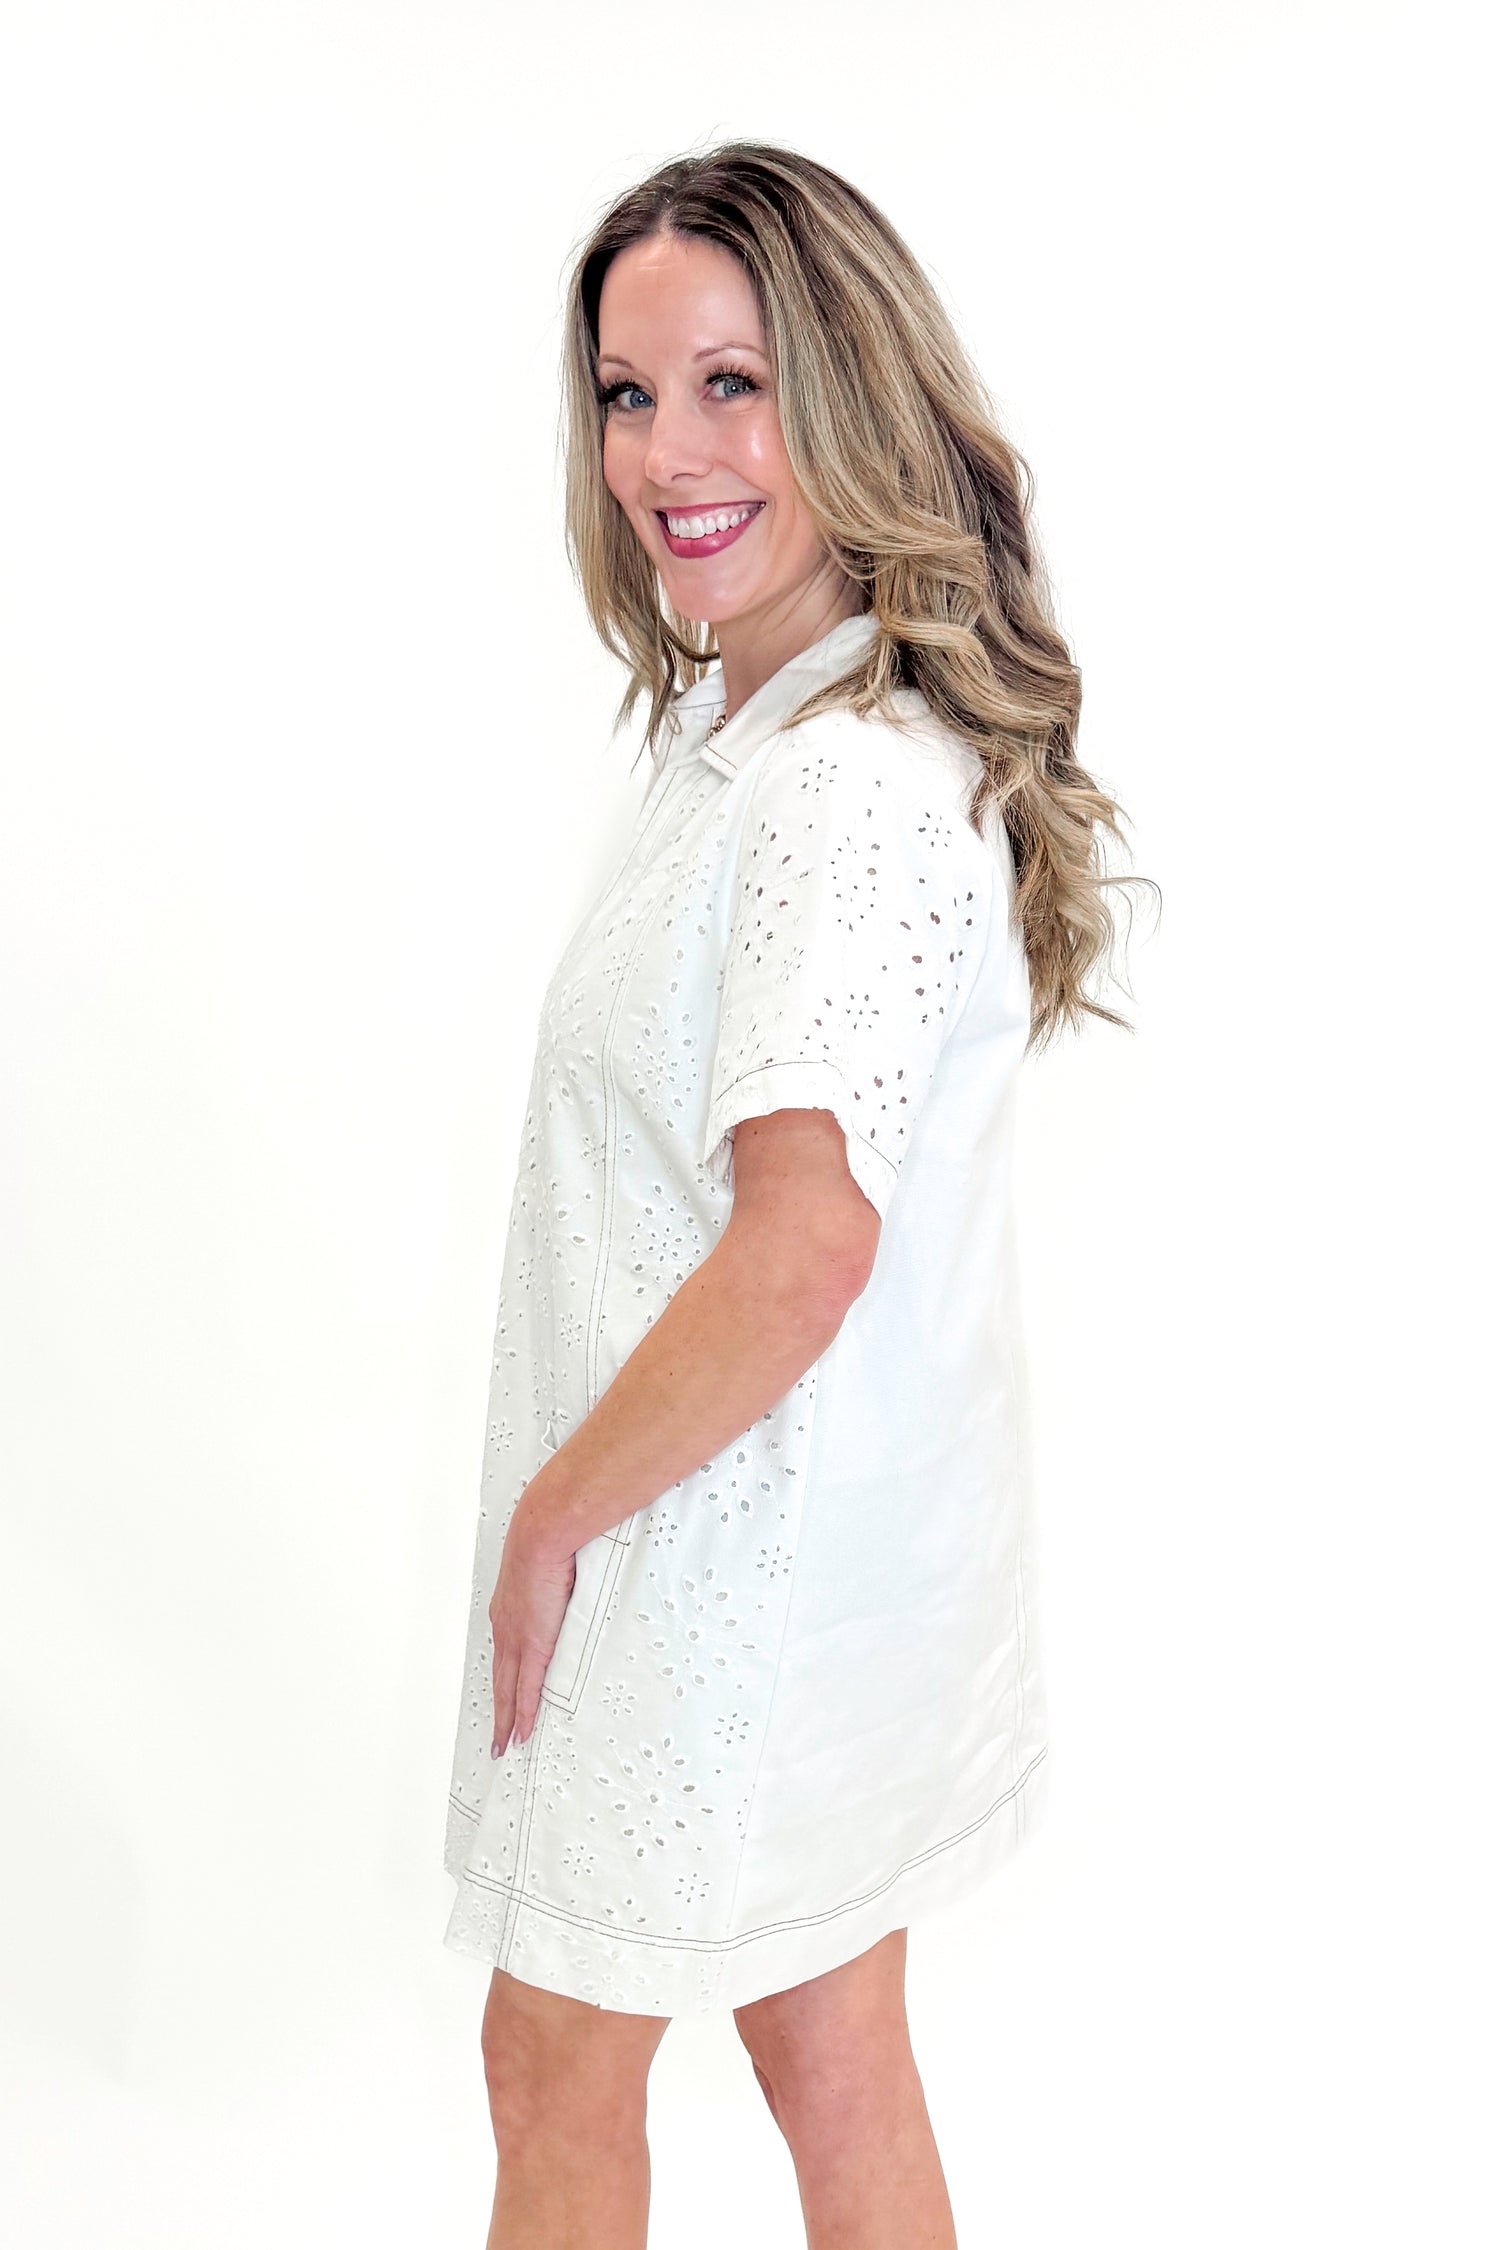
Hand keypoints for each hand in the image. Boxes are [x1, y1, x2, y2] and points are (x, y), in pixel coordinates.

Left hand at [489, 1487, 577, 1758]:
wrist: (542, 1535)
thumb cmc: (548, 1541)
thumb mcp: (547, 1568)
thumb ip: (555, 1583)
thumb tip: (569, 1580)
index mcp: (508, 1610)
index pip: (504, 1655)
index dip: (504, 1680)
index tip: (503, 1698)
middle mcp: (505, 1629)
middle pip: (499, 1681)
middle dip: (497, 1711)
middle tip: (496, 1738)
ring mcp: (515, 1640)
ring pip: (506, 1692)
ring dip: (505, 1720)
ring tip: (505, 1744)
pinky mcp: (531, 1647)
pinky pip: (524, 1691)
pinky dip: (521, 1714)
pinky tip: (520, 1733)